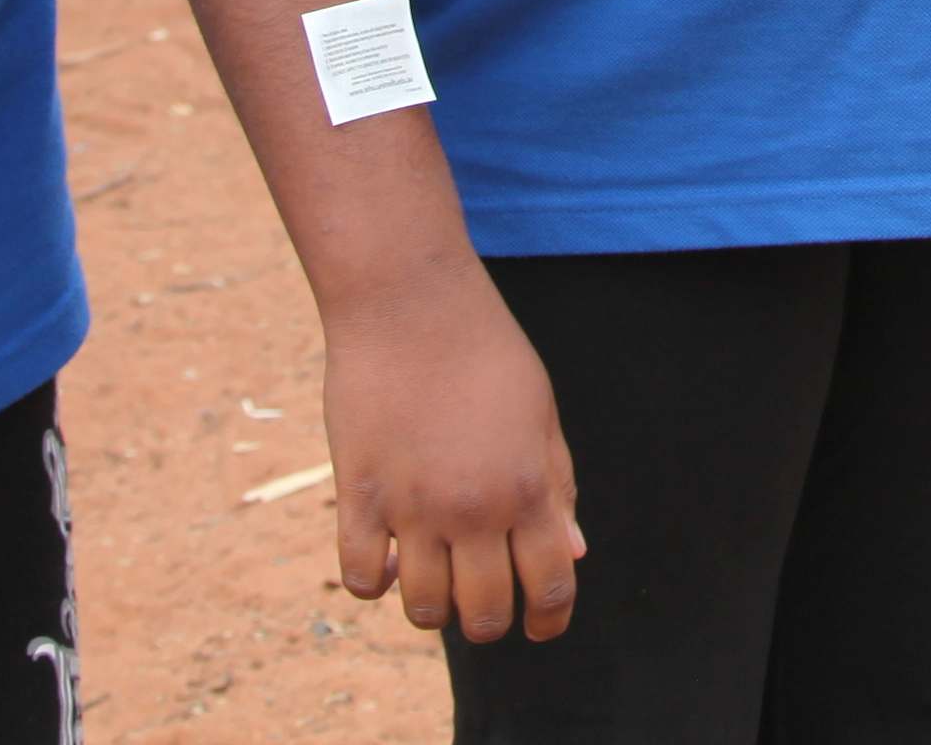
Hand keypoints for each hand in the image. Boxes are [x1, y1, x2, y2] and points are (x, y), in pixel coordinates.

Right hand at [321, 261, 580, 643]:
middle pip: (484, 614)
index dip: (549, 620)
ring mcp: (412, 508)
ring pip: (423, 609)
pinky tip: (386, 561)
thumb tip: (573, 554)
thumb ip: (557, 487)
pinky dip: (374, 583)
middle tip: (483, 604)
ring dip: (433, 608)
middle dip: (489, 621)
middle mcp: (473, 510)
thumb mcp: (540, 413)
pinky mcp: (357, 496)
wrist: (410, 303)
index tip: (542, 627)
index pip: (550, 587)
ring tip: (435, 581)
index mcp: (528, 489)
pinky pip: (361, 578)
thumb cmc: (485, 350)